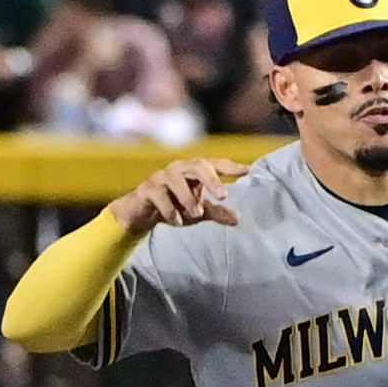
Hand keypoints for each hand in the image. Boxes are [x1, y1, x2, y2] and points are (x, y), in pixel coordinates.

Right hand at [112, 158, 246, 235]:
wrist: (140, 214)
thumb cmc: (173, 207)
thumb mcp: (197, 212)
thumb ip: (216, 212)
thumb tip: (238, 220)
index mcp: (193, 170)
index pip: (214, 164)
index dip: (231, 166)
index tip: (248, 171)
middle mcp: (179, 169)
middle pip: (198, 165)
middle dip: (212, 179)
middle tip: (223, 196)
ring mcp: (161, 177)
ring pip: (177, 180)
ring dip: (188, 198)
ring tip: (197, 214)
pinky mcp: (147, 189)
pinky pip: (159, 196)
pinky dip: (170, 210)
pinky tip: (177, 222)